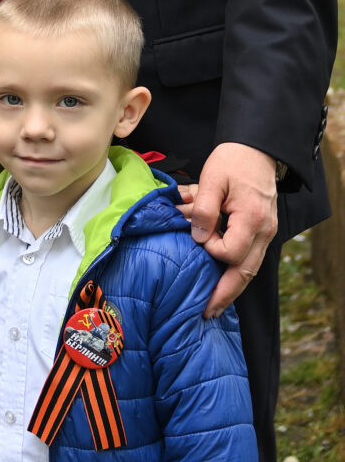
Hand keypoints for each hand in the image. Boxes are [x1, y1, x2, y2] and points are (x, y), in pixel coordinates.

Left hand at [188, 142, 277, 318]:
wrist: (256, 149)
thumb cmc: (233, 161)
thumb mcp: (211, 179)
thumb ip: (203, 209)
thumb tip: (197, 238)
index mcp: (251, 218)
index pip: (231, 252)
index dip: (210, 250)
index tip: (195, 238)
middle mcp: (264, 231)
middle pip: (246, 272)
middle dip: (225, 294)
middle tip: (206, 312)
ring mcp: (266, 233)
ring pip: (249, 269)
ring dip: (230, 287)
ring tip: (211, 305)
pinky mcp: (260, 231)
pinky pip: (249, 257)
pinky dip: (234, 270)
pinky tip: (219, 280)